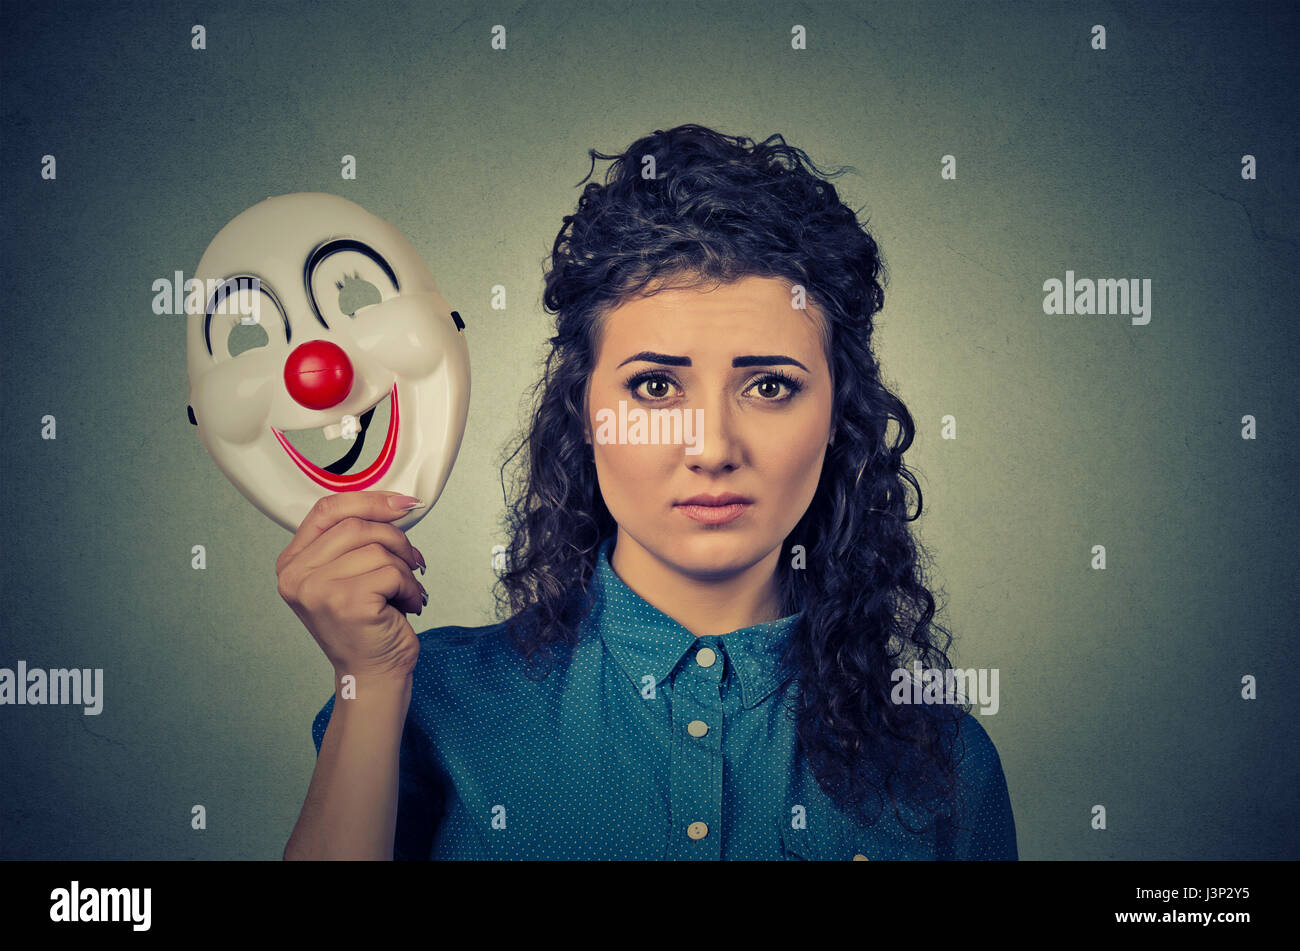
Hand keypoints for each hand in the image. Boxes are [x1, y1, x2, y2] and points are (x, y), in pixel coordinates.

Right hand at [276, 491, 427, 681]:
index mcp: (292, 563)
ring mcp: (318, 589)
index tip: (402, 504)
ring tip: (405, 591)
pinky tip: (408, 604)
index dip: (369, 500)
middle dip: (396, 539)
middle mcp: (296, 575)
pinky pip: (391, 571)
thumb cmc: (366, 625)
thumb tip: (395, 503)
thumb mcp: (350, 574)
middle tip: (411, 561)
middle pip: (357, 525)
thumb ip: (356, 539)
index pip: (328, 509)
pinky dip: (410, 586)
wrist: (372, 674)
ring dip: (405, 568)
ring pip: (377, 548)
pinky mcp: (346, 602)